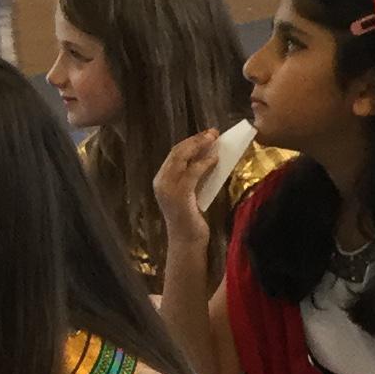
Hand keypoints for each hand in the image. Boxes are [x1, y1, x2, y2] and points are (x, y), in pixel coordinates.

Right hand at [153, 129, 222, 252]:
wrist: (187, 241)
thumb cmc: (191, 218)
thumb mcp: (190, 193)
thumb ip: (192, 176)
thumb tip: (207, 156)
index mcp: (161, 180)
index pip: (174, 154)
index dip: (190, 141)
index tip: (206, 135)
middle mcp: (160, 182)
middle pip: (177, 152)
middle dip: (195, 140)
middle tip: (212, 132)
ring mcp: (168, 188)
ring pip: (182, 158)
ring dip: (200, 146)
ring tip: (214, 139)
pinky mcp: (179, 195)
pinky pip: (192, 172)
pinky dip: (204, 163)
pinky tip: (214, 159)